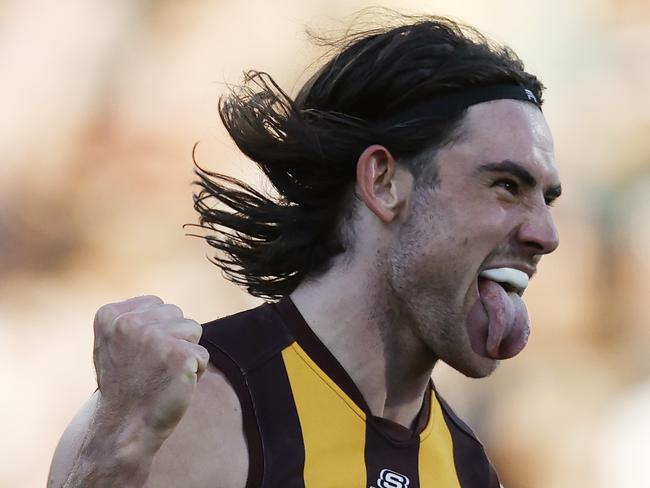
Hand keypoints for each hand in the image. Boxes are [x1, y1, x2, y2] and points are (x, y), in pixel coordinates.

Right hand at [92, 295, 209, 443]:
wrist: (124, 427)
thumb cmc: (126, 386)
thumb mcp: (115, 343)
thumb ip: (135, 320)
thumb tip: (165, 309)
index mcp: (109, 315)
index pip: (157, 305)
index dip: (157, 332)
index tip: (138, 356)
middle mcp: (128, 322)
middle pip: (177, 315)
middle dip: (174, 339)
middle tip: (152, 368)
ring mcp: (153, 337)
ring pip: (193, 330)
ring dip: (186, 353)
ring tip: (163, 375)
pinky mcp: (177, 354)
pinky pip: (202, 355)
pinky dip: (195, 372)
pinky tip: (173, 385)